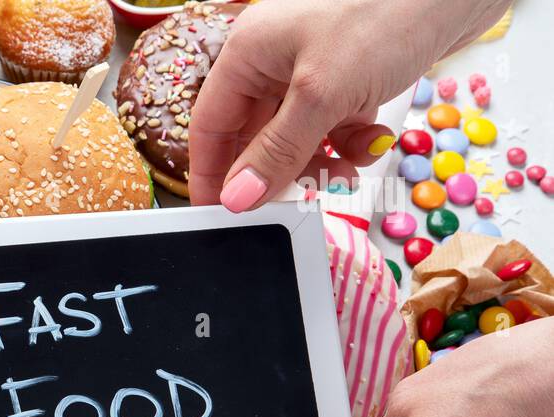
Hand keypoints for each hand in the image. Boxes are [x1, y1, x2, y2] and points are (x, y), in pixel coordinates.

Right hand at [189, 0, 511, 210]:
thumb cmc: (387, 10)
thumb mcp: (323, 94)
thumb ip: (278, 152)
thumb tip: (238, 197)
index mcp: (248, 52)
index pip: (210, 125)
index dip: (211, 173)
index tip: (217, 215)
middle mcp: (274, 58)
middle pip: (255, 135)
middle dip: (277, 171)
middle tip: (292, 203)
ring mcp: (314, 65)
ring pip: (299, 135)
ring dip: (320, 161)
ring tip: (344, 176)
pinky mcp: (352, 73)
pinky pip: (336, 123)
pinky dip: (352, 141)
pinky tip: (372, 140)